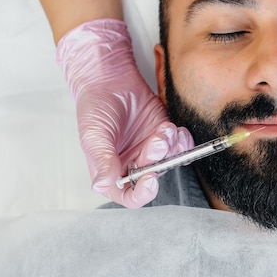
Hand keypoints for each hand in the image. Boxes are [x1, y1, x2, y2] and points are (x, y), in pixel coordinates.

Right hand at [56, 19, 193, 206]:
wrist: (109, 79)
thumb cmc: (95, 108)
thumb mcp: (93, 136)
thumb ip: (103, 161)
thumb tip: (103, 186)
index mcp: (113, 172)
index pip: (130, 197)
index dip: (142, 193)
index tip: (150, 180)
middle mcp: (133, 165)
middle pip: (154, 177)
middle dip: (159, 161)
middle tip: (156, 141)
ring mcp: (151, 150)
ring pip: (170, 161)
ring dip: (172, 147)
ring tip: (163, 129)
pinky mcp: (164, 134)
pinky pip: (181, 146)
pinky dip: (182, 140)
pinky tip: (174, 129)